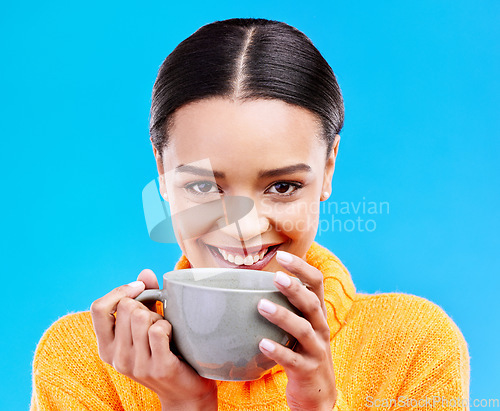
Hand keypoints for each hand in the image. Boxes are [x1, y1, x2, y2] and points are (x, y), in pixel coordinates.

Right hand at [90, 269, 217, 409]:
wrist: (184, 390)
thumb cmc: (164, 351)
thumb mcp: (147, 325)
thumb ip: (144, 299)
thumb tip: (144, 273)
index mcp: (106, 346)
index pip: (98, 308)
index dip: (119, 291)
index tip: (139, 288)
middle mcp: (115, 357)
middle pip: (126, 307)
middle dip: (146, 306)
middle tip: (157, 321)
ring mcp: (135, 364)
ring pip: (142, 316)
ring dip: (159, 318)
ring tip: (165, 332)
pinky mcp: (158, 367)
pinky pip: (159, 330)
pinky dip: (169, 327)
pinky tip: (173, 338)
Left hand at [257, 251, 336, 410]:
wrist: (317, 395)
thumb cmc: (302, 353)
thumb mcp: (300, 327)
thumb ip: (288, 307)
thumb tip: (256, 282)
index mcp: (317, 314)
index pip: (317, 283)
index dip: (302, 268)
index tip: (283, 255)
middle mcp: (320, 328)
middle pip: (312, 303)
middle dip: (295, 288)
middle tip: (276, 276)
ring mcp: (316, 350)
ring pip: (303, 329)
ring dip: (283, 316)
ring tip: (261, 306)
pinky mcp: (307, 370)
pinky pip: (293, 360)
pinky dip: (278, 351)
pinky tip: (262, 344)